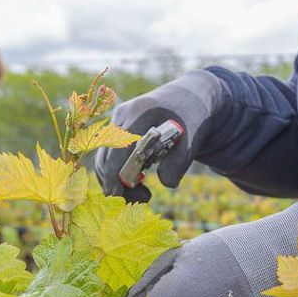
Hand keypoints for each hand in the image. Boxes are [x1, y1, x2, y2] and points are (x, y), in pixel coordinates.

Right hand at [95, 70, 225, 201]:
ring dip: (118, 181)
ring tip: (145, 194)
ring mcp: (118, 121)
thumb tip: (166, 183)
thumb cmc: (192, 118)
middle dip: (117, 183)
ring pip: (105, 159)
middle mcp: (123, 115)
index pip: (117, 147)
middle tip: (145, 198)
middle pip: (106, 155)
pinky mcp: (118, 130)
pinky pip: (110, 156)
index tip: (117, 195)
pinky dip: (119, 173)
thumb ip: (179, 162)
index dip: (114, 173)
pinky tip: (139, 183)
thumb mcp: (193, 140)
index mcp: (141, 113)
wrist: (189, 98)